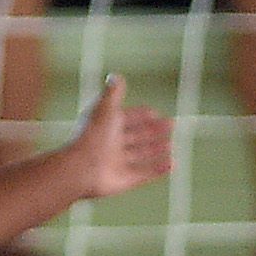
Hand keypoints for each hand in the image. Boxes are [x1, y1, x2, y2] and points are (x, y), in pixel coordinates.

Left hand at [67, 75, 174, 200]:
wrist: (82, 168)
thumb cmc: (93, 135)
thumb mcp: (105, 109)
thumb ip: (113, 93)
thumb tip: (116, 75)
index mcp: (107, 127)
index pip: (127, 119)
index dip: (141, 115)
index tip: (156, 113)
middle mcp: (112, 145)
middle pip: (136, 137)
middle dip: (153, 132)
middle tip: (171, 126)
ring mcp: (118, 164)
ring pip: (141, 156)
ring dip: (157, 150)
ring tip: (172, 146)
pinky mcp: (124, 180)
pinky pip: (144, 174)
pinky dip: (158, 169)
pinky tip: (173, 163)